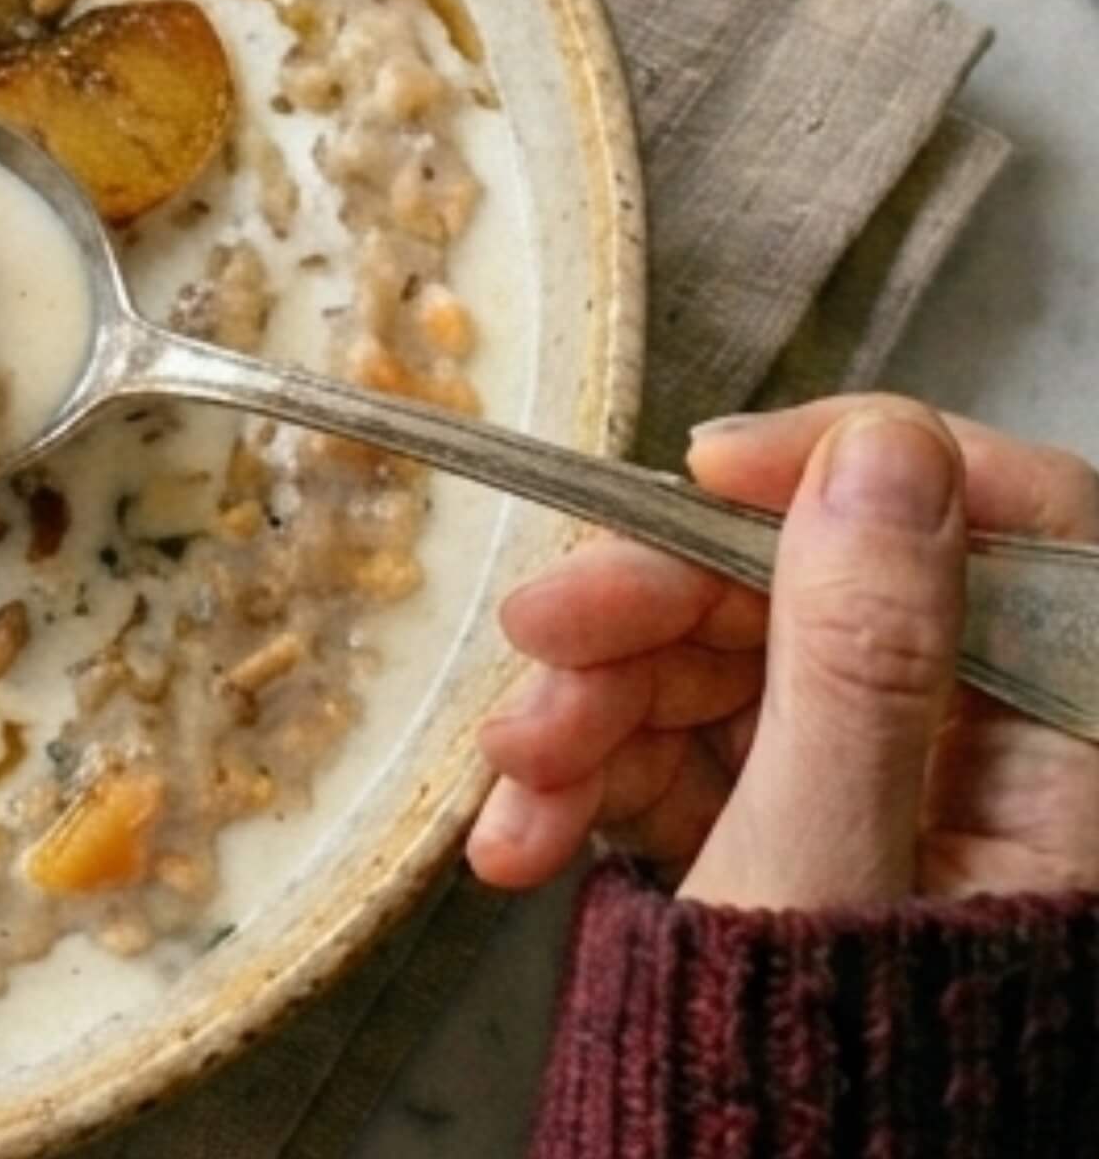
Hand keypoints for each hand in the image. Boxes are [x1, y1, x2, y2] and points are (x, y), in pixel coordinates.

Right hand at [466, 395, 1098, 906]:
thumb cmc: (819, 1093)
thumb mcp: (825, 865)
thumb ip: (859, 658)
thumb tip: (877, 457)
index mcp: (1058, 752)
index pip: (1004, 522)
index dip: (849, 468)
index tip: (700, 472)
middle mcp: (974, 756)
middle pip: (815, 591)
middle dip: (653, 613)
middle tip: (533, 642)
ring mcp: (866, 796)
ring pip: (721, 667)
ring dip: (589, 709)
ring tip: (506, 793)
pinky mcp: (775, 835)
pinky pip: (677, 755)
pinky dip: (584, 781)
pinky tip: (512, 841)